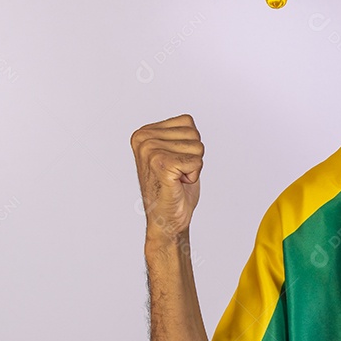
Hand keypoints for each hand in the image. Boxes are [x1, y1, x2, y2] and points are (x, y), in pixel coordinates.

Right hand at [131, 114, 203, 242]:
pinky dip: (193, 176)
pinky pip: (196, 161)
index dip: (189, 145)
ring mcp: (150, 151)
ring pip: (197, 147)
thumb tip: (188, 120)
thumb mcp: (173, 152)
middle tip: (176, 173)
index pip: (187, 122)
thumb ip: (178, 134)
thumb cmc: (173, 188)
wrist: (166, 220)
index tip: (174, 163)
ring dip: (193, 166)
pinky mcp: (161, 165)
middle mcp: (143, 139)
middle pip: (194, 134)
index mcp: (143, 133)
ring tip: (176, 178)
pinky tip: (177, 184)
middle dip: (193, 156)